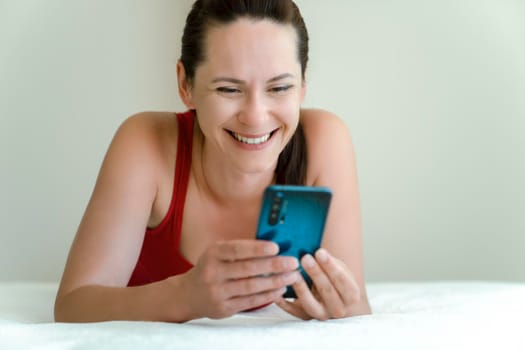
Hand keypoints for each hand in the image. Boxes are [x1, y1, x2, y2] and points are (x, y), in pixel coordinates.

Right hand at [180, 240, 299, 318]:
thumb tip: (272, 246)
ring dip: (275, 281)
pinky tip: (280, 289)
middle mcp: (213, 272)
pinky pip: (250, 301)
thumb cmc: (211, 268)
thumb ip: (240, 249)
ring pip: (251, 287)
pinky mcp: (224, 308)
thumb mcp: (217, 253)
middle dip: (274, 265)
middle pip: (247, 269)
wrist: (189, 294)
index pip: (237, 249)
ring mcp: (218, 292)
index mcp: (213, 254)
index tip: (276, 247)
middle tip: (292, 262)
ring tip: (292, 276)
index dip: (257, 248)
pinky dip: (268, 295)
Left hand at [276, 248, 360, 319]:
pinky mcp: (306, 317)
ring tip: (293, 274)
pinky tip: (277, 292)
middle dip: (316, 273)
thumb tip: (314, 249)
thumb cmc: (336, 278)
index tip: (320, 252)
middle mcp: (338, 309)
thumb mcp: (339, 268)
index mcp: (351, 296)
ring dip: (301, 289)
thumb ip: (329, 261)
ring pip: (311, 304)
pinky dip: (285, 303)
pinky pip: (294, 312)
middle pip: (327, 291)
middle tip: (305, 258)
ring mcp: (322, 315)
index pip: (342, 281)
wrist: (335, 298)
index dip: (331, 266)